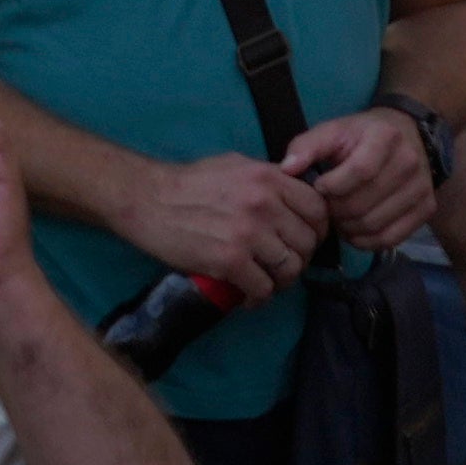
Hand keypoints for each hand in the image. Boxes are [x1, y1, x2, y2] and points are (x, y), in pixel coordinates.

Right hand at [129, 147, 326, 305]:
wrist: (147, 199)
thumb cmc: (189, 182)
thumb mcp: (236, 166)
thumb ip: (269, 180)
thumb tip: (295, 193)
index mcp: (268, 178)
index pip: (318, 208)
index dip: (317, 229)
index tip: (304, 239)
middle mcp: (264, 204)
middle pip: (308, 242)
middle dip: (299, 258)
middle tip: (282, 264)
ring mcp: (248, 233)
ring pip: (290, 268)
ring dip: (280, 281)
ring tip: (266, 281)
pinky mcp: (230, 261)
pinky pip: (263, 288)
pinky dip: (259, 297)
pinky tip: (248, 295)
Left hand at [289, 102, 441, 254]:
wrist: (407, 134)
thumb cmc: (361, 136)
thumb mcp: (332, 131)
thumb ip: (306, 147)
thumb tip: (286, 169)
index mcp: (385, 137)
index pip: (359, 171)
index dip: (333, 187)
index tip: (320, 188)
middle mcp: (409, 162)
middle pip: (363, 203)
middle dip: (336, 211)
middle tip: (326, 207)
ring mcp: (421, 188)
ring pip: (375, 225)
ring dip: (348, 228)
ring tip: (338, 217)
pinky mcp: (426, 209)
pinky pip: (390, 239)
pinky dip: (366, 241)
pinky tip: (354, 230)